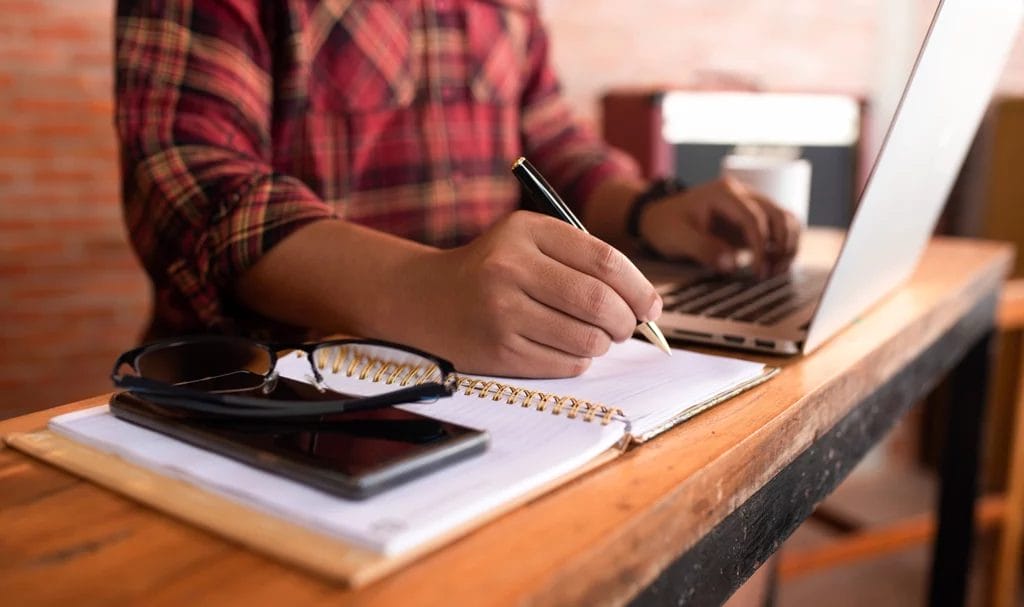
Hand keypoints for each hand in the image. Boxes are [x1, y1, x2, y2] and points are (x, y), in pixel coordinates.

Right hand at [405, 211, 661, 377]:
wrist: (424, 298)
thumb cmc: (491, 269)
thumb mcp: (527, 241)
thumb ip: (581, 258)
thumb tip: (643, 302)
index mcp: (525, 231)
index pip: (605, 261)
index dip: (639, 288)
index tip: (650, 305)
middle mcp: (510, 268)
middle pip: (599, 302)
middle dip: (625, 321)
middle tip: (626, 327)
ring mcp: (502, 312)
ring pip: (586, 339)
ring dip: (602, 344)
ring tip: (594, 337)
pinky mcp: (498, 351)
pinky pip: (564, 364)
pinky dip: (578, 361)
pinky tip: (565, 348)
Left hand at [637, 177, 800, 276]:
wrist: (660, 217)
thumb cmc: (666, 225)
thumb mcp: (677, 237)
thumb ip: (702, 249)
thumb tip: (731, 265)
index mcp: (723, 193)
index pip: (753, 217)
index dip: (760, 246)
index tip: (757, 271)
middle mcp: (742, 194)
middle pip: (777, 214)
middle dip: (780, 245)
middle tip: (770, 274)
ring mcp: (750, 204)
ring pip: (785, 219)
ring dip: (787, 245)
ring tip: (775, 271)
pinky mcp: (753, 219)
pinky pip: (780, 227)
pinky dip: (784, 245)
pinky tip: (775, 265)